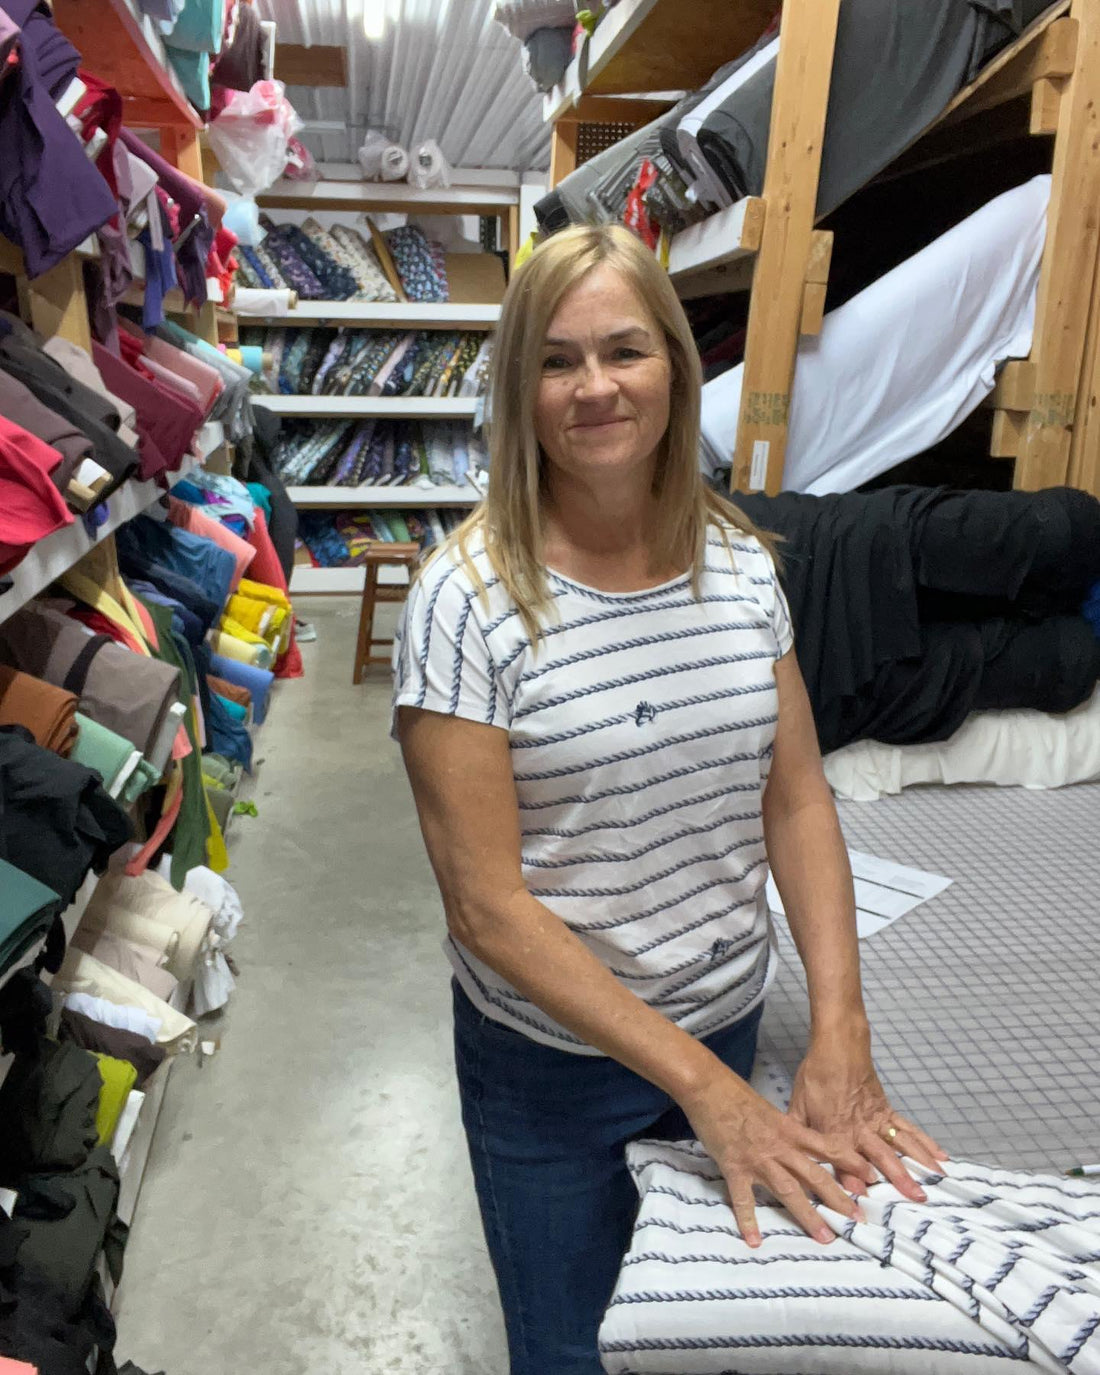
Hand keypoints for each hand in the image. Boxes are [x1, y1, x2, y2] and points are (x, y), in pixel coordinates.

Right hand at [679, 1066, 876, 1248]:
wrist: (709, 1086)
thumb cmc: (738, 1096)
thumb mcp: (771, 1112)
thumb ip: (787, 1131)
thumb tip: (800, 1148)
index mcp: (790, 1130)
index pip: (828, 1147)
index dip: (851, 1162)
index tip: (872, 1177)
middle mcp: (780, 1146)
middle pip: (815, 1175)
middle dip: (838, 1198)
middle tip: (858, 1220)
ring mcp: (758, 1159)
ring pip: (788, 1190)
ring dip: (808, 1215)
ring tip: (825, 1237)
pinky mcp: (734, 1167)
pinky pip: (743, 1198)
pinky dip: (748, 1220)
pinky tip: (754, 1241)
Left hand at [789, 1029, 948, 1201]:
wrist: (838, 1047)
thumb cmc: (815, 1078)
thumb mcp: (797, 1106)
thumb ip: (799, 1134)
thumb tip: (793, 1156)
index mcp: (835, 1130)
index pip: (844, 1160)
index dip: (852, 1180)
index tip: (863, 1202)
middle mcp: (861, 1129)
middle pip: (881, 1156)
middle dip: (898, 1178)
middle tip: (915, 1199)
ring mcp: (878, 1120)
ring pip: (902, 1144)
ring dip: (919, 1164)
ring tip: (935, 1183)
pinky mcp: (888, 1111)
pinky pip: (909, 1129)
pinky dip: (926, 1143)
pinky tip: (941, 1156)